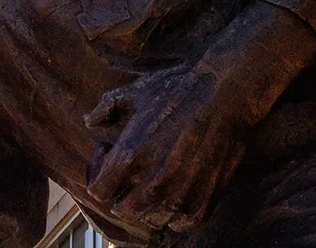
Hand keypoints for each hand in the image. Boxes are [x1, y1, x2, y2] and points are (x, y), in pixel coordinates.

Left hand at [83, 62, 250, 233]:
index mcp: (130, 157)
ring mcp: (179, 197)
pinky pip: (179, 224)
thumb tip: (88, 120)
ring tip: (158, 178)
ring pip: (150, 219)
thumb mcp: (137, 92)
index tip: (112, 158)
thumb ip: (106, 107)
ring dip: (149, 203)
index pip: (98, 192)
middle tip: (136, 170)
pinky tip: (178, 187)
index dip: (102, 175)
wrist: (226, 96)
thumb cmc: (179, 91)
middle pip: (122, 209)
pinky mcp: (203, 203)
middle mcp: (152, 183)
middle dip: (124, 190)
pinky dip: (176, 212)